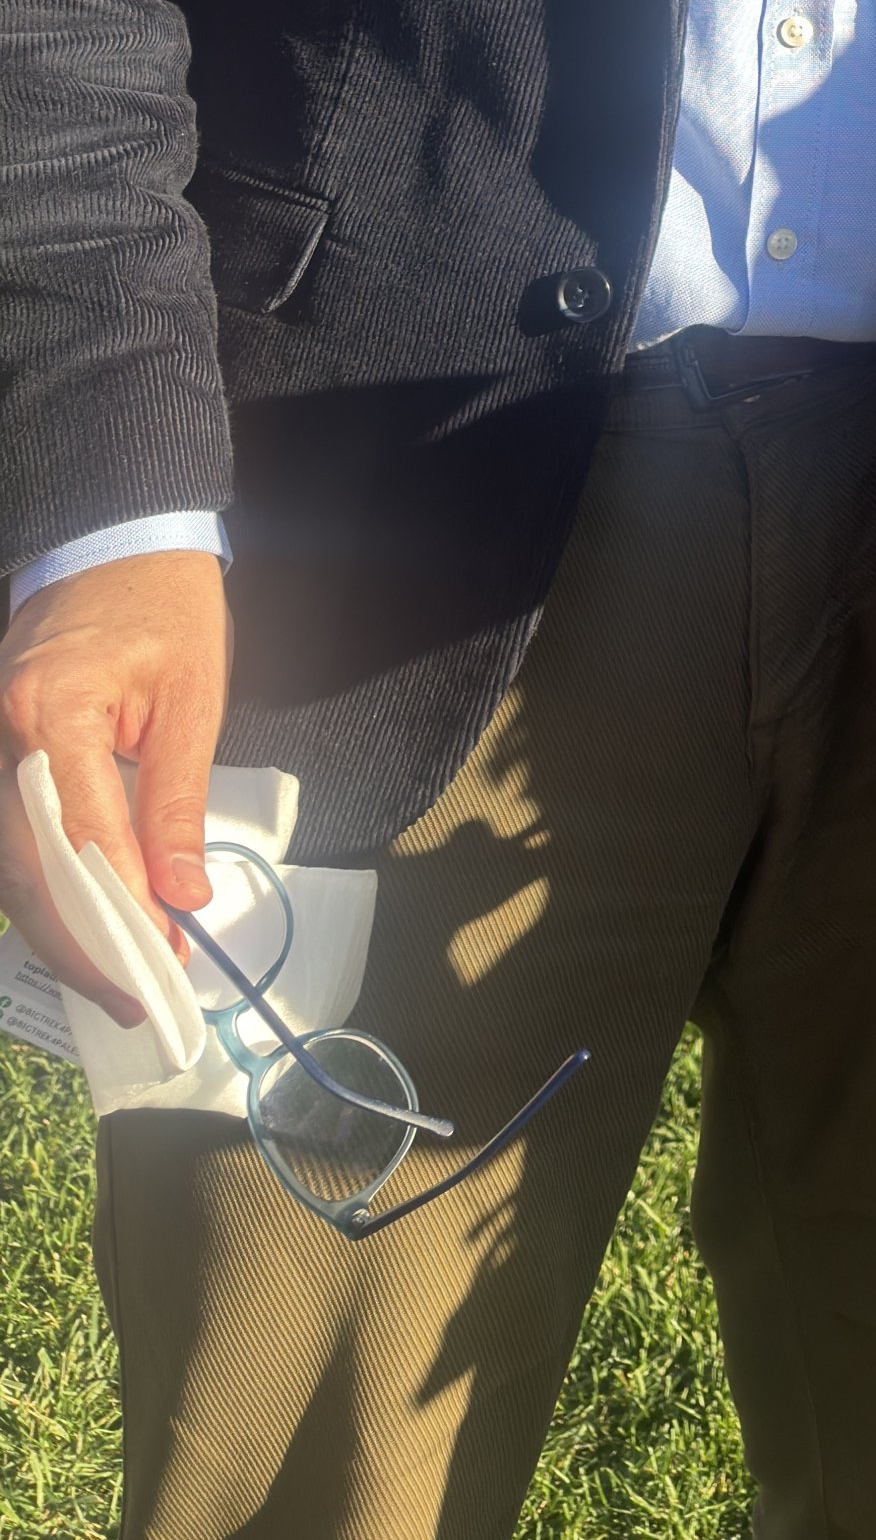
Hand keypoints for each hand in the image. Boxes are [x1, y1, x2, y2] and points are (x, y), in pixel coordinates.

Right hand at [0, 551, 230, 1023]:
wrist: (113, 543)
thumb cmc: (164, 609)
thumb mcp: (193, 698)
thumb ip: (177, 801)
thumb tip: (182, 896)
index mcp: (51, 710)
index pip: (80, 834)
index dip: (119, 908)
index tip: (162, 960)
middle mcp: (1, 736)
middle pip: (29, 866)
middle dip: (82, 942)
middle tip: (138, 996)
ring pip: (10, 866)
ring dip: (62, 930)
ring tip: (120, 979)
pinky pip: (11, 842)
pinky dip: (46, 892)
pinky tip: (87, 930)